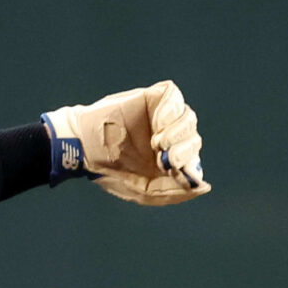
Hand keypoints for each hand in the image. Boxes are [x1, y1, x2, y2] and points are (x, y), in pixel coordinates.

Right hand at [44, 80, 209, 205]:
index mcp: (169, 160)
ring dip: (178, 133)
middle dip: (184, 151)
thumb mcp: (144, 191)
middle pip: (194, 139)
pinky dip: (170, 109)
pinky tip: (158, 122)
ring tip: (158, 143)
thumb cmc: (112, 171)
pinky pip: (174, 96)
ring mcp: (161, 116)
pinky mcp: (152, 98)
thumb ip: (173, 191)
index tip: (172, 172)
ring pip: (188, 118)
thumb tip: (204, 186)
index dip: (189, 167)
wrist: (84, 149)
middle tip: (165, 158)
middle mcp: (168, 137)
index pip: (194, 160)